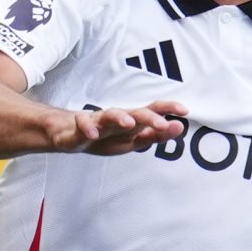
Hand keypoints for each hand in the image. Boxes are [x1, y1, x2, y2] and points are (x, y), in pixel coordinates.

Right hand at [51, 100, 187, 155]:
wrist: (67, 133)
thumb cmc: (104, 137)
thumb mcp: (132, 141)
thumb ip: (154, 135)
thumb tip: (180, 127)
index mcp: (130, 122)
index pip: (151, 112)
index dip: (167, 109)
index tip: (184, 110)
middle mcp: (116, 118)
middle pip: (134, 114)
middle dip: (148, 118)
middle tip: (162, 124)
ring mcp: (96, 122)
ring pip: (108, 115)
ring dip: (119, 118)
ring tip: (129, 123)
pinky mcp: (77, 129)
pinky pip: (82, 126)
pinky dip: (87, 127)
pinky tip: (93, 133)